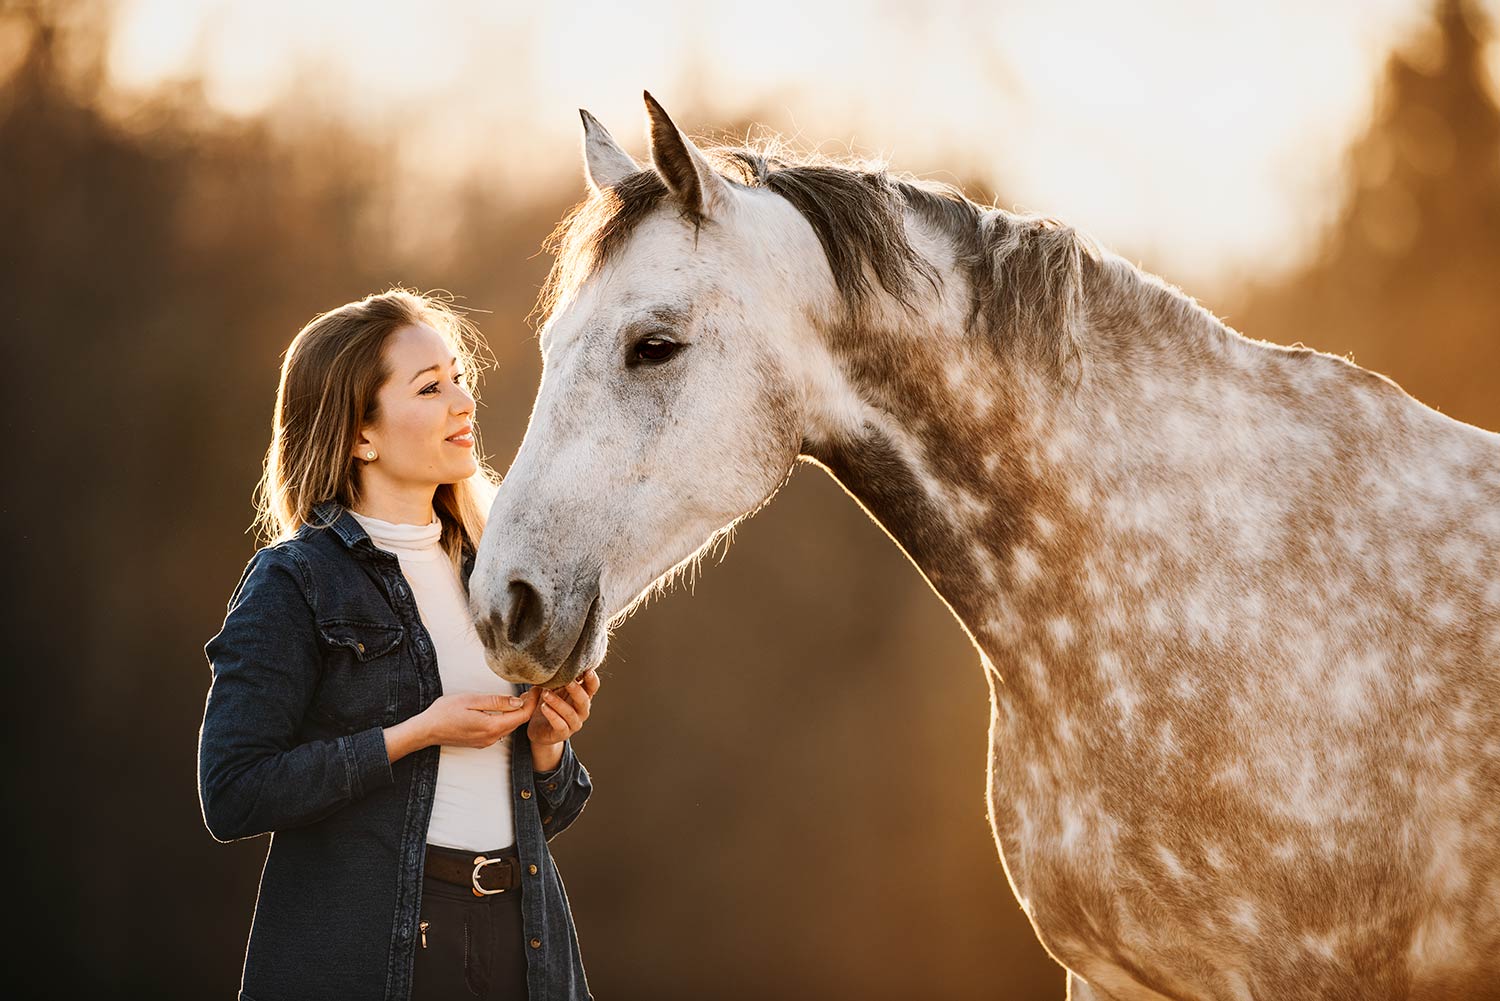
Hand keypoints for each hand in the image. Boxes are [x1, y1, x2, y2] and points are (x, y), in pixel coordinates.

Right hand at [419, 690, 537, 748]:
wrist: (426, 730)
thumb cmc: (445, 712)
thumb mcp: (471, 700)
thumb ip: (496, 701)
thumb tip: (517, 701)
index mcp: (492, 726)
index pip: (522, 716)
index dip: (533, 702)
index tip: (537, 688)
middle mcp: (492, 737)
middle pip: (518, 722)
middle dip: (528, 706)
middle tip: (532, 689)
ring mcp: (486, 742)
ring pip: (509, 726)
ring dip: (517, 712)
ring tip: (521, 696)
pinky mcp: (480, 742)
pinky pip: (499, 730)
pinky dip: (507, 718)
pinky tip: (504, 707)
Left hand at [527, 669, 600, 749]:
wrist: (538, 729)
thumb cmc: (547, 704)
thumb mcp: (550, 689)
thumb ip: (554, 679)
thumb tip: (552, 663)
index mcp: (582, 696)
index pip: (592, 687)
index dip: (592, 678)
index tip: (586, 669)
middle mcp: (581, 710)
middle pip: (584, 700)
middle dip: (576, 689)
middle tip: (566, 680)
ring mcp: (574, 723)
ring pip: (571, 713)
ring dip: (558, 703)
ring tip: (546, 694)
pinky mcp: (563, 734)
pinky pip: (560, 725)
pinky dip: (553, 716)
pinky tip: (544, 707)